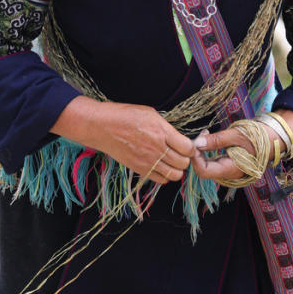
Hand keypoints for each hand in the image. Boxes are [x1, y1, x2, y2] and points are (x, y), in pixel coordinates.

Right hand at [52, 97, 195, 183]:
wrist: (102, 127)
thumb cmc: (124, 115)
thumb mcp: (150, 113)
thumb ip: (166, 127)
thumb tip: (179, 137)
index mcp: (161, 131)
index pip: (188, 148)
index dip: (191, 148)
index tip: (187, 145)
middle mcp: (156, 148)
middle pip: (183, 163)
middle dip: (185, 159)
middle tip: (180, 154)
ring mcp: (148, 160)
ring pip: (175, 175)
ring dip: (177, 169)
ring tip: (172, 162)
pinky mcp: (139, 169)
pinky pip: (161, 180)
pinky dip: (165, 176)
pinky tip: (161, 167)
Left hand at [192, 124, 275, 184]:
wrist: (274, 138)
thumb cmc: (258, 137)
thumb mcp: (237, 135)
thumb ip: (217, 140)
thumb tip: (197, 143)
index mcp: (231, 169)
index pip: (204, 171)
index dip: (195, 159)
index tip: (195, 143)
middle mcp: (229, 173)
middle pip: (204, 169)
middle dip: (198, 153)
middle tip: (202, 134)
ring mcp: (228, 169)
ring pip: (207, 165)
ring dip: (202, 151)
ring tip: (207, 133)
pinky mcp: (228, 164)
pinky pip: (213, 161)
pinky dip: (208, 151)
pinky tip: (210, 138)